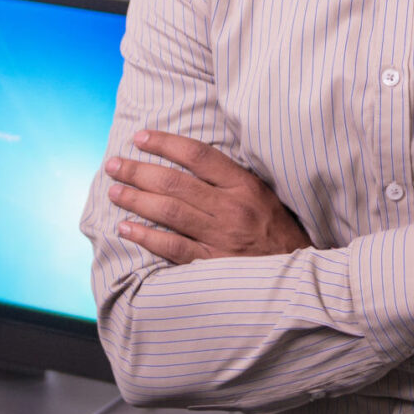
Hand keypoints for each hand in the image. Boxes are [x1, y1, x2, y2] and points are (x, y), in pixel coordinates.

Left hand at [105, 129, 312, 264]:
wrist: (299, 277)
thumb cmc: (278, 231)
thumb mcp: (264, 194)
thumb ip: (230, 178)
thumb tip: (189, 158)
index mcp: (245, 185)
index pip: (198, 155)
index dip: (165, 143)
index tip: (140, 137)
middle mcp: (231, 208)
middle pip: (175, 183)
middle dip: (139, 171)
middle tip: (114, 164)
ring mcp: (221, 238)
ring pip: (170, 212)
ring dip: (136, 199)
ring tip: (114, 191)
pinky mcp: (213, 265)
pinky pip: (173, 247)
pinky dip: (147, 236)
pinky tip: (126, 228)